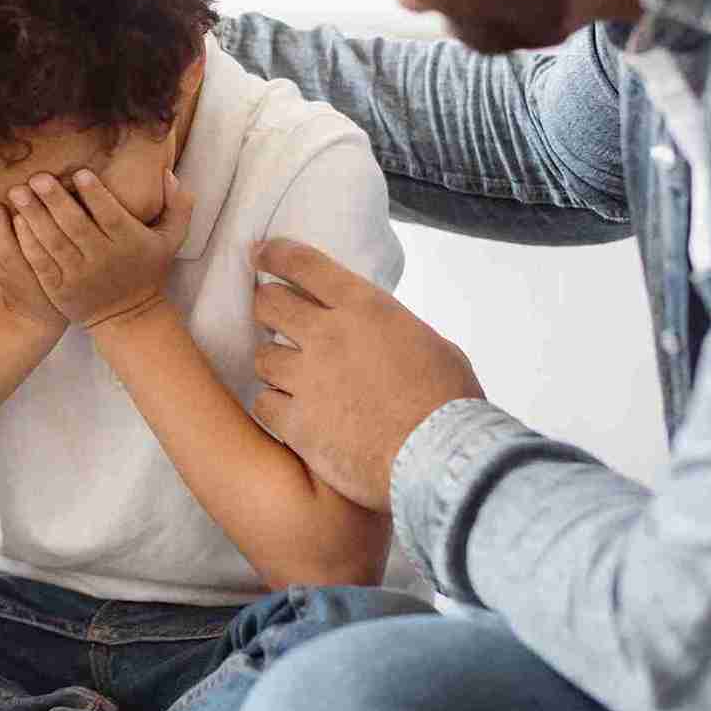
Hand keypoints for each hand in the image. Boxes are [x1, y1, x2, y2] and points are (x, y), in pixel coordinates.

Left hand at [8, 169, 192, 327]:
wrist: (127, 316)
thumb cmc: (147, 269)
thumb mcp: (171, 240)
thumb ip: (177, 206)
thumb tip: (167, 173)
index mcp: (129, 243)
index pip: (111, 216)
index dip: (96, 195)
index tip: (80, 172)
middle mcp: (102, 259)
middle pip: (76, 227)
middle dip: (55, 201)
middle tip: (36, 177)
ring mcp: (78, 275)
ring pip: (53, 243)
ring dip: (34, 217)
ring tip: (17, 193)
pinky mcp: (59, 288)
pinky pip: (41, 263)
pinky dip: (27, 243)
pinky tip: (15, 222)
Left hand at [250, 238, 482, 510]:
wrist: (439, 456)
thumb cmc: (449, 403)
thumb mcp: (432, 346)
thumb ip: (396, 334)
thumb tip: (388, 339)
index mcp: (365, 308)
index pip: (305, 265)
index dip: (276, 254)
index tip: (262, 254)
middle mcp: (328, 336)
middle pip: (269, 303)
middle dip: (266, 306)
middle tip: (271, 316)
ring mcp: (307, 379)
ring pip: (262, 356)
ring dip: (272, 363)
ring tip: (287, 374)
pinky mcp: (297, 422)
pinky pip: (263, 404)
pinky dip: (273, 407)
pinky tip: (288, 413)